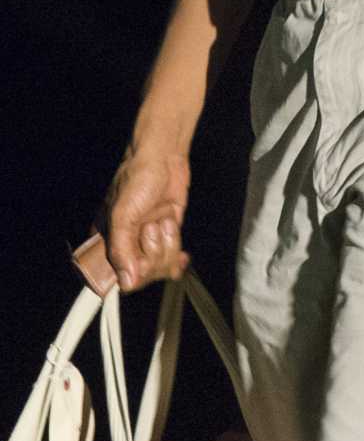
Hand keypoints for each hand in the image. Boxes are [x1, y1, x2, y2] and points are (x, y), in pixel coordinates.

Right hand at [101, 147, 191, 290]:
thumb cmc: (137, 179)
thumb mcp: (123, 215)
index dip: (130, 275)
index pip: (114, 277)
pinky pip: (172, 259)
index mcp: (106, 242)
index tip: (140, 264)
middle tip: (152, 228)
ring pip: (159, 268)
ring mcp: (147, 241)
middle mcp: (126, 245)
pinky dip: (177, 252)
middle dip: (153, 254)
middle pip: (141, 276)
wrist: (164, 158)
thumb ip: (121, 249)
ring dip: (167, 245)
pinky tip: (179, 247)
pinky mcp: (166, 236)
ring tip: (164, 222)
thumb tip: (126, 282)